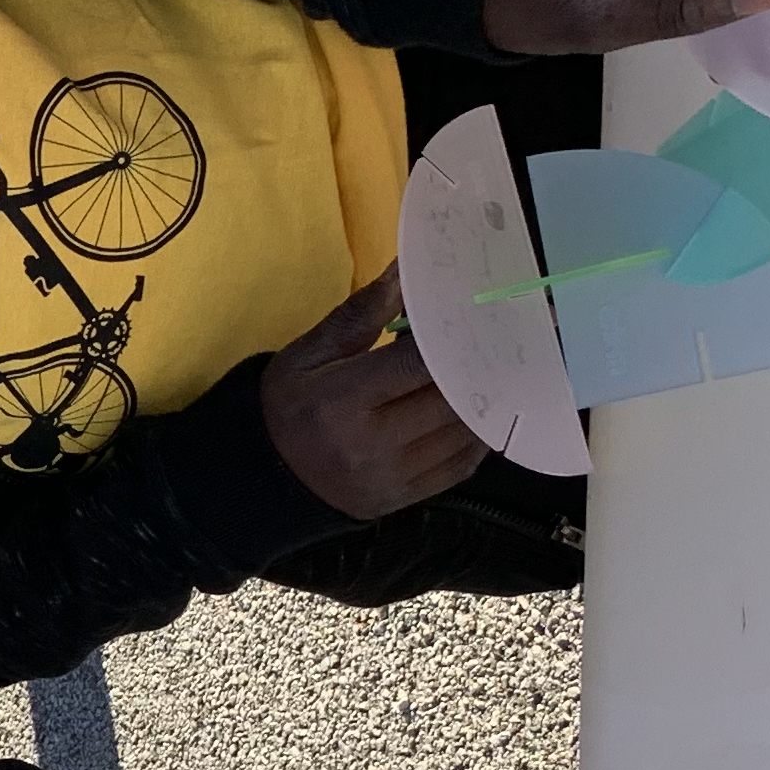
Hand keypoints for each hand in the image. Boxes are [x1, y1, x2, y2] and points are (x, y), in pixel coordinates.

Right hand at [260, 265, 485, 519]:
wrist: (266, 477)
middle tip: (503, 336)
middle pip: (451, 399)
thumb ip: (361, 314)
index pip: (418, 364)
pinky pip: (461, 466)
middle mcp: (372, 444)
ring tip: (498, 368)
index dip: (456, 337)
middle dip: (480, 365)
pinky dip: (478, 435)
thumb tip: (407, 271)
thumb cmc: (287, 406)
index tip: (479, 311)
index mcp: (343, 400)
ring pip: (463, 433)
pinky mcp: (405, 499)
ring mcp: (393, 477)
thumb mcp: (308, 353)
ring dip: (488, 399)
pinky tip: (482, 412)